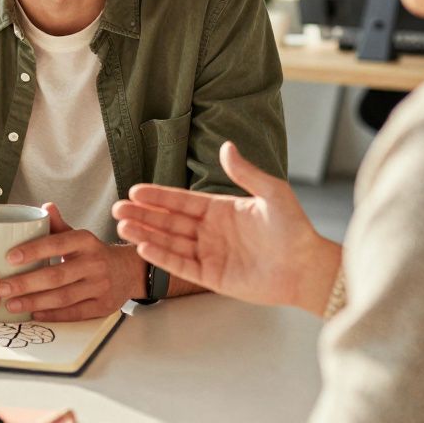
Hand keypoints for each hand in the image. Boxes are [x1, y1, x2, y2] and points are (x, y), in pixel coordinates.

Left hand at [0, 203, 140, 321]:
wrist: (128, 271)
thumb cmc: (93, 253)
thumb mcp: (79, 236)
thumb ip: (59, 225)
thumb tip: (45, 206)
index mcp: (86, 241)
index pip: (57, 244)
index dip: (33, 251)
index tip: (9, 257)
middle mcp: (95, 263)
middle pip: (56, 275)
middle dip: (26, 283)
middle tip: (2, 287)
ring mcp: (100, 286)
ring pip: (63, 297)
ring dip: (34, 302)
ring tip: (10, 304)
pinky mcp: (102, 307)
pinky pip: (74, 313)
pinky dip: (52, 314)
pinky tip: (33, 314)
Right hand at [112, 141, 341, 314]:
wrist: (307, 266)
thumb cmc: (293, 228)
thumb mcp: (271, 193)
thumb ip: (245, 172)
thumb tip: (226, 146)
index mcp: (220, 209)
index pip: (181, 201)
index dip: (157, 196)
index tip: (134, 191)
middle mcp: (210, 231)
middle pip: (169, 221)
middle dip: (142, 215)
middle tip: (116, 209)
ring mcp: (209, 254)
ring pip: (169, 242)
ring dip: (145, 234)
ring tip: (122, 227)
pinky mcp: (212, 277)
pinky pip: (181, 265)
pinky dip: (162, 257)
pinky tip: (144, 248)